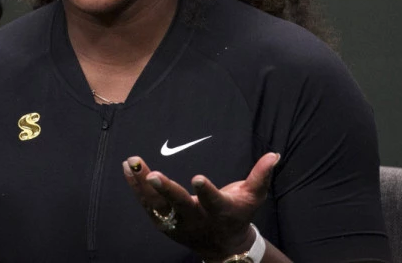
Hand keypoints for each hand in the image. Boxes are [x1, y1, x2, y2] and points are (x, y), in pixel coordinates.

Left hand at [122, 152, 279, 260]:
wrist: (222, 247)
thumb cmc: (237, 214)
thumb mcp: (253, 197)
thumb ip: (260, 176)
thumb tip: (273, 154)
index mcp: (220, 212)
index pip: (213, 202)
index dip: (206, 192)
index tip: (197, 178)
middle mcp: (196, 219)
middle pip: (180, 206)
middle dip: (166, 191)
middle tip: (153, 175)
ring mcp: (177, 222)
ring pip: (157, 205)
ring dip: (143, 185)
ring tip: (133, 163)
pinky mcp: (163, 222)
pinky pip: (147, 204)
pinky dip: (136, 187)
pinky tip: (128, 169)